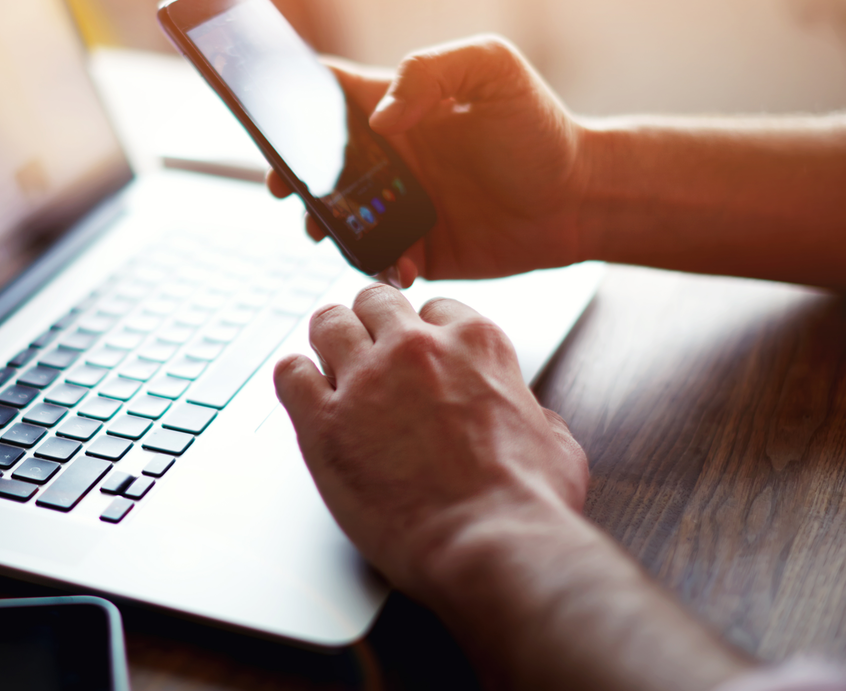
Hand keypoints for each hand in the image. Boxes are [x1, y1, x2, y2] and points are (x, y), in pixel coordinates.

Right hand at [267, 36, 588, 284]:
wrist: (582, 199)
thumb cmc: (540, 128)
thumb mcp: (493, 70)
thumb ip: (431, 72)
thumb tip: (378, 119)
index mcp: (397, 108)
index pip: (328, 95)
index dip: (290, 102)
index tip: (271, 118)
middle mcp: (389, 158)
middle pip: (316, 162)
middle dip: (288, 174)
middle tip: (283, 187)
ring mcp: (399, 206)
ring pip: (335, 217)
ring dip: (320, 225)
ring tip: (326, 231)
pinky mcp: (416, 249)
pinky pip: (375, 260)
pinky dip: (372, 264)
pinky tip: (396, 261)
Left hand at [272, 284, 588, 595]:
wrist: (490, 544)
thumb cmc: (526, 503)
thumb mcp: (555, 441)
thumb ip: (533, 414)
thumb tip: (531, 418)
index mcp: (475, 343)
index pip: (434, 308)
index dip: (423, 333)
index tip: (416, 353)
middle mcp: (416, 348)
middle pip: (374, 301)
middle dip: (370, 323)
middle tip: (367, 351)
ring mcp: (366, 380)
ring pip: (327, 323)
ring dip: (328, 341)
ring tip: (329, 364)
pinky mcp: (324, 422)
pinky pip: (289, 373)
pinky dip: (294, 379)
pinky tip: (304, 395)